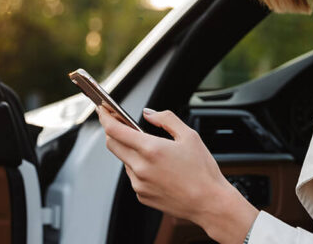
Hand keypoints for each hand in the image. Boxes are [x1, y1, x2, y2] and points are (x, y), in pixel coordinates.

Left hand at [96, 106, 257, 243]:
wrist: (209, 203)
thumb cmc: (202, 171)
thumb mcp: (189, 135)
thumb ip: (166, 119)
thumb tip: (149, 113)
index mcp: (151, 149)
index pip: (115, 130)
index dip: (106, 117)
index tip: (103, 109)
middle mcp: (140, 167)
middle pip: (112, 144)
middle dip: (113, 132)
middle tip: (123, 124)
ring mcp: (139, 184)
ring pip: (124, 160)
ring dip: (130, 151)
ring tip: (153, 151)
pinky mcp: (141, 196)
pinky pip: (133, 176)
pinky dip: (139, 168)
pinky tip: (158, 168)